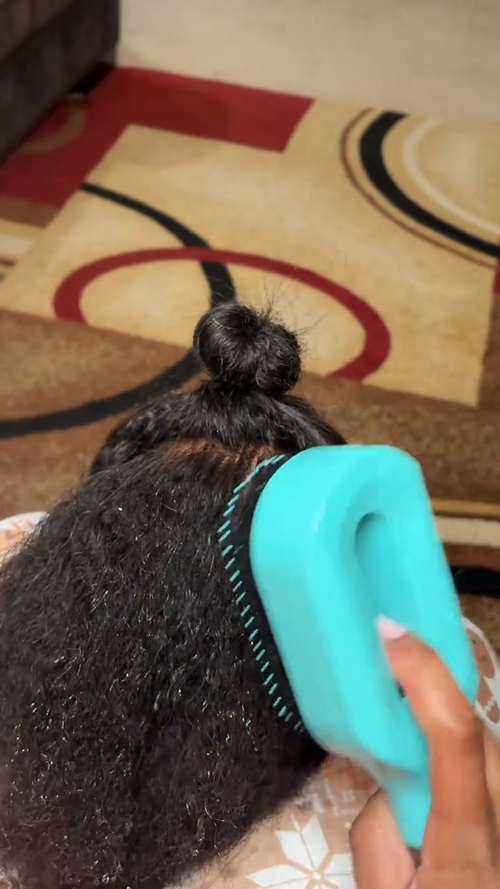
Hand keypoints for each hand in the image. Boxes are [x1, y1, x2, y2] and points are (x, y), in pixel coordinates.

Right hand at [349, 625, 499, 887]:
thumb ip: (377, 833)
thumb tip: (390, 784)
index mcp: (466, 852)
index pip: (454, 741)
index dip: (425, 676)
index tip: (390, 633)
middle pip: (480, 737)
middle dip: (437, 712)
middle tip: (396, 721)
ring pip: (490, 756)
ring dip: (453, 749)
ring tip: (421, 795)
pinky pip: (488, 779)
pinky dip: (465, 770)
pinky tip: (440, 811)